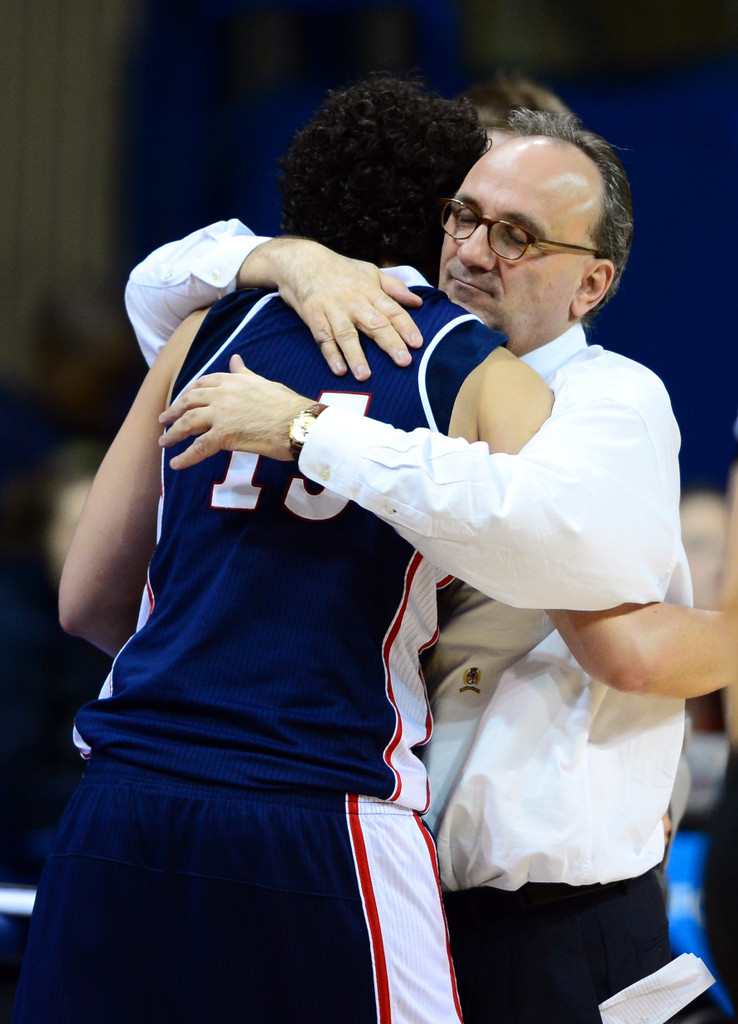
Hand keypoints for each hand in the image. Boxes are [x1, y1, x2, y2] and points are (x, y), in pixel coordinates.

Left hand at [159, 355, 310, 466]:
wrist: (299, 424)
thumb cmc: (289, 406)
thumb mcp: (265, 383)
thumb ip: (245, 374)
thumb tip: (235, 359)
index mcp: (233, 380)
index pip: (203, 383)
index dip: (189, 392)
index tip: (183, 399)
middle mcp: (222, 394)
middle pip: (190, 401)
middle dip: (174, 411)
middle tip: (163, 419)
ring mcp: (221, 414)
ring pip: (188, 423)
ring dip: (173, 433)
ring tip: (164, 442)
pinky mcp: (223, 435)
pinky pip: (199, 448)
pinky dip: (185, 457)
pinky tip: (175, 464)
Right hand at [238, 238, 423, 379]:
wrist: (302, 261)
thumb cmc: (340, 269)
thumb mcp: (371, 271)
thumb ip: (395, 288)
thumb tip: (418, 303)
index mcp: (370, 292)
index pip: (393, 311)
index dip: (406, 327)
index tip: (417, 343)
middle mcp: (354, 303)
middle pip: (375, 325)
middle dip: (390, 344)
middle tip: (404, 362)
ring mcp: (333, 311)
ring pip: (347, 336)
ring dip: (356, 356)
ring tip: (365, 376)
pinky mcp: (315, 318)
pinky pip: (324, 339)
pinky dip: (331, 354)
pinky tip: (339, 370)